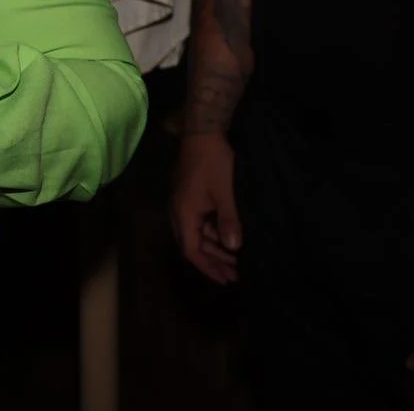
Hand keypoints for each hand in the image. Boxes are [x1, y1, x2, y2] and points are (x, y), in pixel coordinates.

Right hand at [170, 132, 240, 283]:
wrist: (202, 133)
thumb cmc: (214, 163)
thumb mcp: (224, 193)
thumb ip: (229, 222)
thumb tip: (234, 249)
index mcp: (183, 214)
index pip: (192, 250)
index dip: (208, 267)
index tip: (226, 279)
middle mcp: (178, 211)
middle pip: (191, 245)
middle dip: (213, 261)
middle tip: (235, 274)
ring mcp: (181, 203)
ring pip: (195, 233)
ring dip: (213, 247)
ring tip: (235, 258)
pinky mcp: (188, 196)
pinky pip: (197, 222)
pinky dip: (212, 233)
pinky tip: (227, 235)